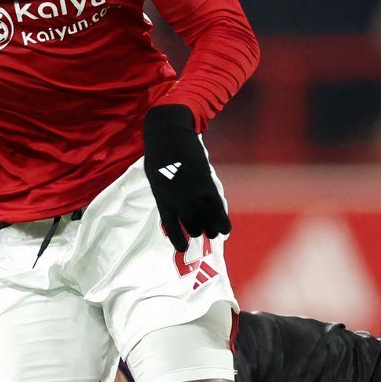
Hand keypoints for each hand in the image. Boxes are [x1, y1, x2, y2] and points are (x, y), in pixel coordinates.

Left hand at [143, 104, 230, 253]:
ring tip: (213, 233)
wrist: (168, 133)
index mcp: (162, 198)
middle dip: (197, 230)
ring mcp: (193, 191)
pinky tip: (225, 230)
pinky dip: (221, 219)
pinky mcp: (206, 183)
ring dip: (210, 227)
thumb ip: (166, 193)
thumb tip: (177, 209)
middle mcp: (177, 198)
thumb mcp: (156, 177)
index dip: (177, 238)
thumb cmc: (159, 153)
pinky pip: (216, 206)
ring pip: (205, 216)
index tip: (182, 248)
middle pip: (191, 221)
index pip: (170, 225)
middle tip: (202, 233)